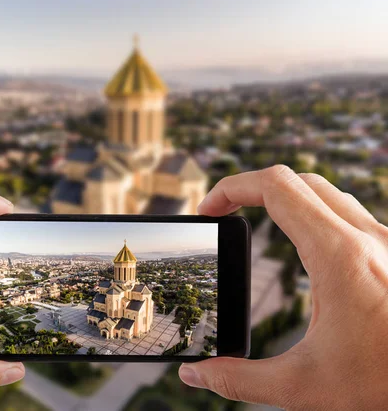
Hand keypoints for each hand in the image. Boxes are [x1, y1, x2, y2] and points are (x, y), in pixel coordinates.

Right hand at [179, 165, 387, 409]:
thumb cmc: (387, 386)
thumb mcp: (305, 387)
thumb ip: (241, 380)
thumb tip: (197, 373)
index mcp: (340, 257)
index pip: (276, 187)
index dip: (231, 188)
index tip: (209, 210)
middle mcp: (369, 239)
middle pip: (298, 180)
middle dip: (252, 189)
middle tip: (225, 212)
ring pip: (327, 193)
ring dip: (285, 198)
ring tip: (257, 219)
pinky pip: (349, 213)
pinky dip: (314, 213)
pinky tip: (304, 244)